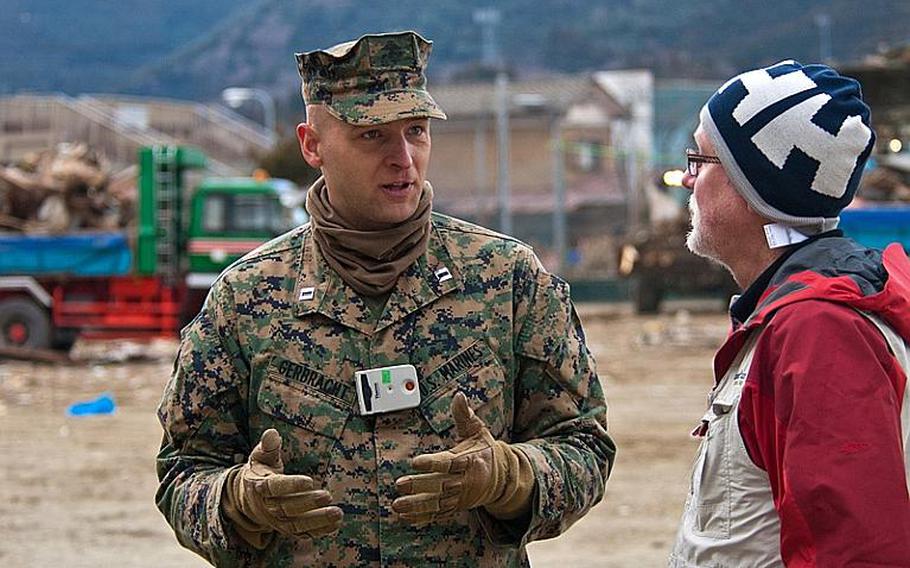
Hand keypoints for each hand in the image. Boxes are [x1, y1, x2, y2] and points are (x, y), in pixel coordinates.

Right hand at [222, 429, 342, 543]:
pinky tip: (335, 525)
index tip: (310, 481)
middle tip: (327, 496)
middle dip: (308, 503)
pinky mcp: (286, 529)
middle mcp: (267, 506)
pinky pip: (302, 533)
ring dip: (317, 520)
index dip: (291, 485)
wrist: (249, 498)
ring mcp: (277, 520)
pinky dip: (319, 531)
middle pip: (287, 508)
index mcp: (260, 486)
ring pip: (296, 524)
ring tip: (337, 514)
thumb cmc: (261, 471)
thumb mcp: (261, 456)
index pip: (274, 487)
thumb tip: (272, 433)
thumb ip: (268, 446)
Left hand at [392, 392, 533, 524]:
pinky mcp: (455, 507)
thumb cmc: (484, 451)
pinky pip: (438, 515)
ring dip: (416, 505)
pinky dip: (421, 518)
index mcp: (470, 461)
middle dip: (420, 486)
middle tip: (400, 484)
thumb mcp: (478, 432)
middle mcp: (464, 481)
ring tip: (397, 505)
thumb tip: (459, 396)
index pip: (449, 463)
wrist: (502, 478)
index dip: (433, 463)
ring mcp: (460, 497)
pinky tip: (404, 517)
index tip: (415, 462)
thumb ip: (465, 416)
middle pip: (440, 485)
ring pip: (437, 503)